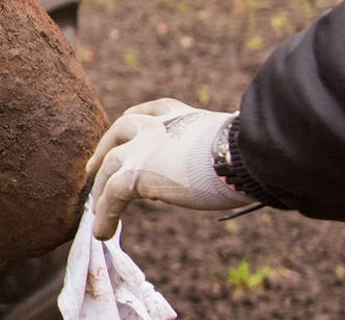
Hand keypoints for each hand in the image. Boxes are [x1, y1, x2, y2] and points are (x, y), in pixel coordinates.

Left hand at [85, 98, 250, 239]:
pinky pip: (111, 196)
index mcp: (178, 115)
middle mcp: (155, 125)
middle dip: (104, 149)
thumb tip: (238, 165)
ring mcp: (142, 148)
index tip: (127, 128)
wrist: (243, 155)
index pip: (148, 112)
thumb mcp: (229, 142)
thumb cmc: (250, 152)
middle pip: (119, 133)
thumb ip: (217, 148)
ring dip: (100, 190)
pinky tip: (103, 232)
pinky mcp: (136, 173)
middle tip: (94, 167)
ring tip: (96, 209)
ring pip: (109, 167)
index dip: (135, 121)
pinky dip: (105, 215)